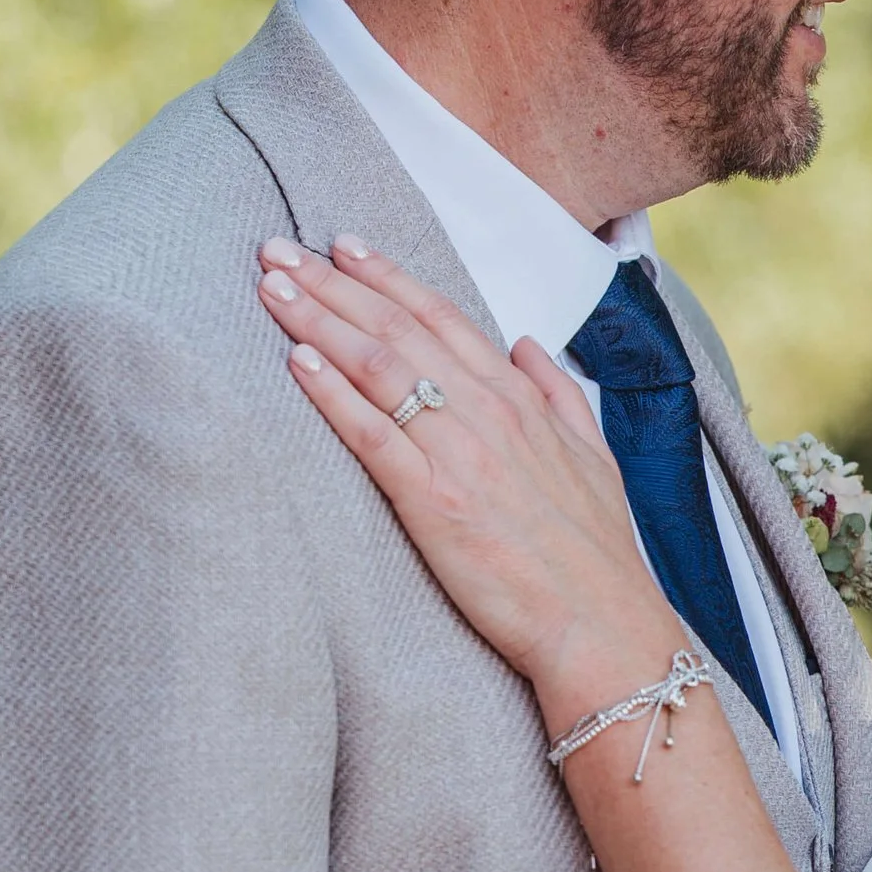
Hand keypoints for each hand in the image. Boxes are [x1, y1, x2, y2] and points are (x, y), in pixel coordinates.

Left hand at [257, 239, 673, 705]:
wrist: (601, 625)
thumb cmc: (596, 555)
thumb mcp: (593, 455)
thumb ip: (557, 392)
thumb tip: (525, 342)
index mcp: (520, 398)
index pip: (442, 317)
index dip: (388, 277)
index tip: (343, 246)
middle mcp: (487, 412)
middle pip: (396, 327)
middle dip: (330, 283)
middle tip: (277, 249)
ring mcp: (459, 453)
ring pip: (377, 366)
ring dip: (317, 319)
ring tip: (270, 287)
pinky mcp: (433, 501)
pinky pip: (371, 433)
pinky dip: (331, 391)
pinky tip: (296, 359)